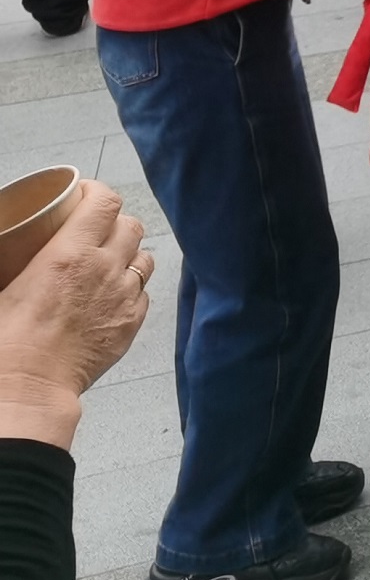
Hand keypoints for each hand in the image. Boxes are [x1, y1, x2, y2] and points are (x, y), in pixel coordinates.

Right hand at [0, 181, 151, 450]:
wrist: (27, 386)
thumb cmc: (7, 340)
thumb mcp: (5, 285)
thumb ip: (15, 259)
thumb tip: (8, 245)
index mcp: (70, 253)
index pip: (105, 202)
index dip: (98, 192)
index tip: (85, 195)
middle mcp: (105, 268)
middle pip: (131, 225)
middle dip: (115, 223)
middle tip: (95, 232)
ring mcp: (124, 295)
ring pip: (145, 257)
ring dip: (129, 255)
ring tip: (108, 263)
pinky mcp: (132, 322)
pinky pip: (144, 293)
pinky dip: (132, 289)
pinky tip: (112, 297)